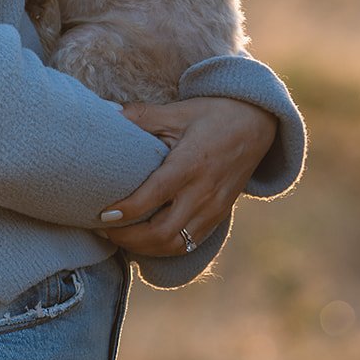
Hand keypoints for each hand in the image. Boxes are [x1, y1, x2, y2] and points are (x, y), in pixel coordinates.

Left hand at [96, 97, 277, 256]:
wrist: (257, 125)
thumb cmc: (213, 115)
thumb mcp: (178, 111)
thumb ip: (142, 116)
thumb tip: (106, 112)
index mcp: (191, 164)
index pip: (155, 196)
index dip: (127, 211)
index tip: (102, 214)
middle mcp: (203, 192)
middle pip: (163, 232)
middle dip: (129, 238)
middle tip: (103, 229)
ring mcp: (214, 208)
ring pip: (176, 244)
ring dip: (144, 248)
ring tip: (120, 237)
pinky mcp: (219, 216)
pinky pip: (190, 243)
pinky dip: (164, 248)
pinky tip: (145, 241)